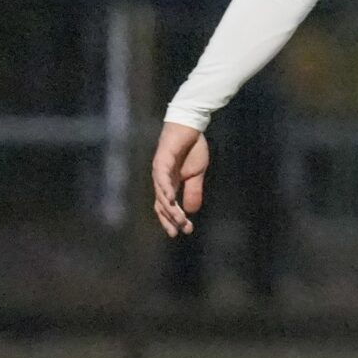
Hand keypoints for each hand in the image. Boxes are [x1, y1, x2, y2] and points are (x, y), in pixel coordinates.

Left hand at [151, 122, 210, 236]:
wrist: (191, 126)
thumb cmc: (192, 148)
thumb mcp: (197, 174)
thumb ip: (193, 191)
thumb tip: (192, 210)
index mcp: (169, 183)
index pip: (166, 206)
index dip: (172, 220)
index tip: (183, 231)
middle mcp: (161, 179)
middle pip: (161, 204)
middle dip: (170, 219)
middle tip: (180, 230)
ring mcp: (159, 170)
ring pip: (161, 194)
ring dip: (170, 208)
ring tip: (179, 219)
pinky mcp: (162, 160)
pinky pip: (161, 177)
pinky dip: (165, 189)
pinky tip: (171, 199)